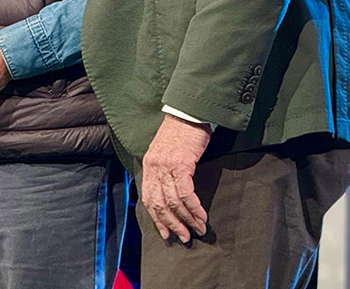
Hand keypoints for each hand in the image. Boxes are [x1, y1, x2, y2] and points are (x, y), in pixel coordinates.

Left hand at [141, 114, 211, 242]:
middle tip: (183, 237)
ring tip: (197, 229)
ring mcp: (166, 166)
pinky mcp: (181, 164)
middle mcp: (154, 168)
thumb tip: (169, 191)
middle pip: (159, 204)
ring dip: (186, 219)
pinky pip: (186, 193)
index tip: (166, 233)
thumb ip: (163, 170)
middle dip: (172, 224)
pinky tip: (201, 216)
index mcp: (149, 166)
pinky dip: (194, 207)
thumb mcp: (165, 151)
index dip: (157, 218)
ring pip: (173, 202)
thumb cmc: (180, 132)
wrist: (188, 112)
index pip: (148, 198)